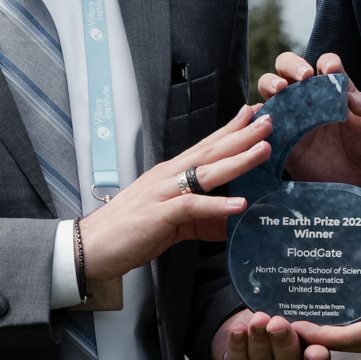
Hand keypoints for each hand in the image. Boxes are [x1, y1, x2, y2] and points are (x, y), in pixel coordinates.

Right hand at [79, 106, 269, 281]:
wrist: (91, 246)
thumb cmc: (128, 231)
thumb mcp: (172, 222)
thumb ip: (201, 219)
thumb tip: (229, 220)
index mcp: (171, 173)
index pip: (206, 145)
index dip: (230, 129)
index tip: (252, 113)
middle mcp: (168, 176)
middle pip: (211, 150)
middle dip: (242, 135)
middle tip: (269, 120)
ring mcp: (163, 192)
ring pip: (206, 172)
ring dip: (237, 160)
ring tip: (263, 150)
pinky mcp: (159, 214)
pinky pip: (192, 206)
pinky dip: (217, 204)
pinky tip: (239, 203)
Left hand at [211, 309, 331, 359]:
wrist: (245, 322)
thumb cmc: (277, 315)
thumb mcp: (292, 313)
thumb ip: (302, 312)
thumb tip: (311, 296)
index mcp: (306, 355)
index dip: (318, 358)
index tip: (318, 351)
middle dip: (283, 341)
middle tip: (278, 323)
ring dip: (259, 338)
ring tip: (258, 319)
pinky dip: (238, 344)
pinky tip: (238, 330)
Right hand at [258, 52, 360, 187]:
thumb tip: (354, 98)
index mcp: (336, 88)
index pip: (326, 63)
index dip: (327, 63)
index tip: (332, 70)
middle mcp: (311, 97)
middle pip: (289, 67)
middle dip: (291, 65)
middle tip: (303, 76)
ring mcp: (294, 116)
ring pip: (270, 88)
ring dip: (270, 83)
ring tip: (280, 91)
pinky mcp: (282, 139)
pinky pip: (263, 123)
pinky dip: (259, 116)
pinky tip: (265, 118)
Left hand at [291, 253, 360, 354]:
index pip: (355, 338)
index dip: (323, 335)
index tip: (295, 327)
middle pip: (350, 344)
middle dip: (318, 336)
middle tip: (284, 322)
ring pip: (359, 341)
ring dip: (331, 333)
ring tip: (302, 317)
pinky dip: (348, 327)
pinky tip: (336, 311)